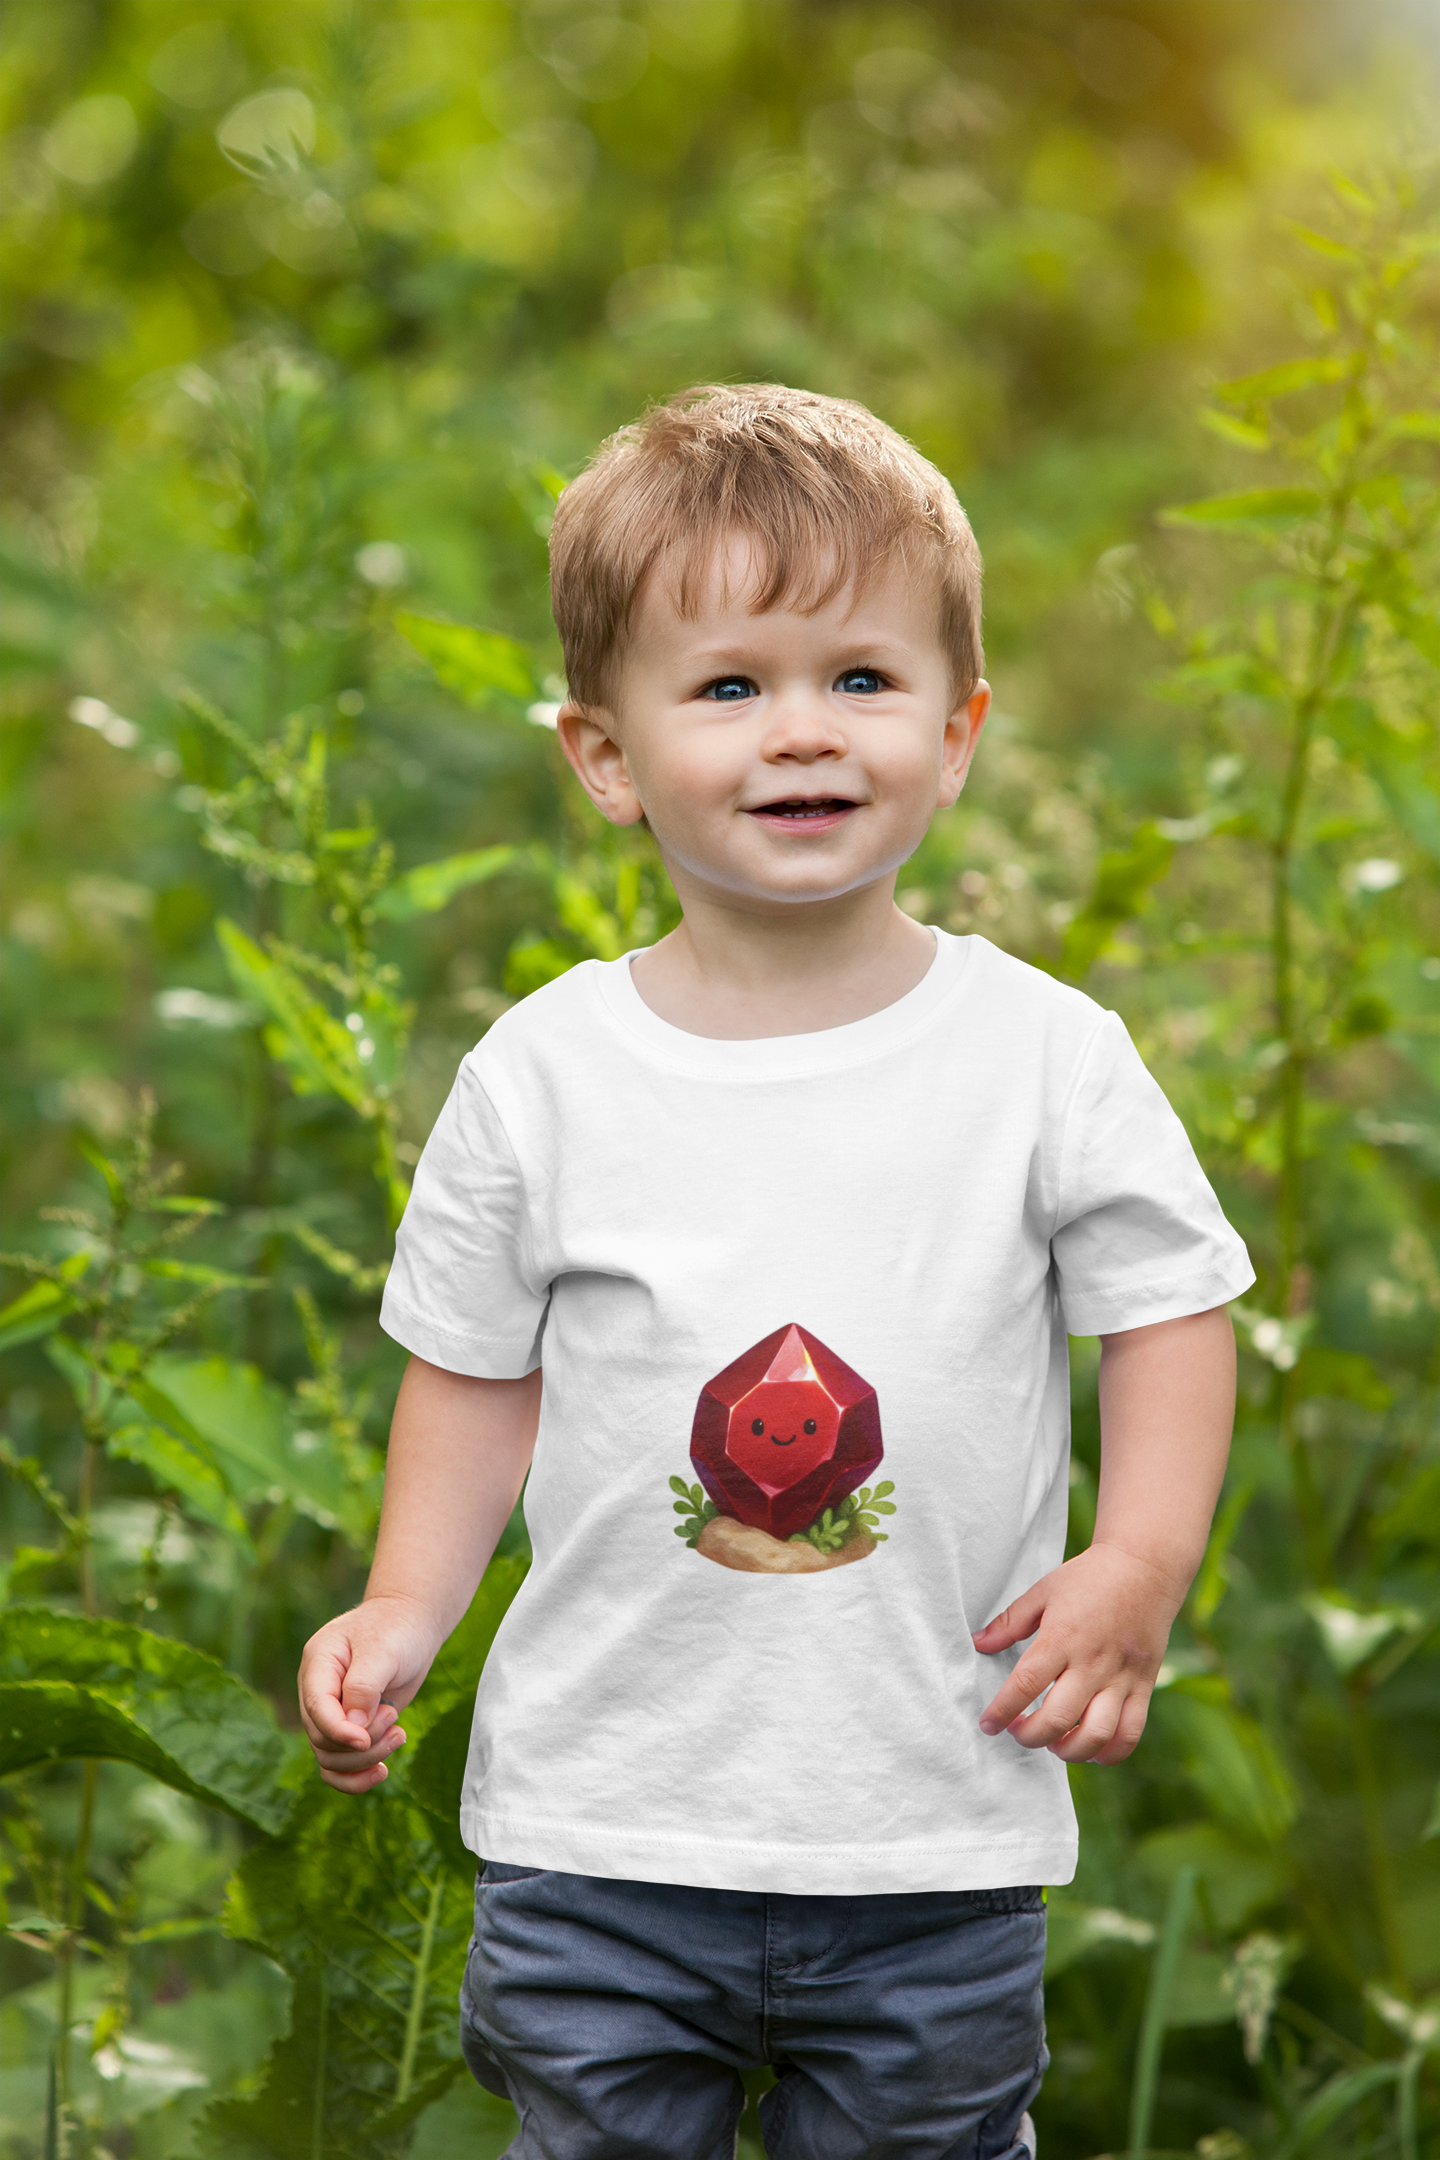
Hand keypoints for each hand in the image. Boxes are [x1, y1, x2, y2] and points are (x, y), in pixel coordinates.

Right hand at [297, 1593, 442, 1793]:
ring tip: (400, 1734)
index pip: (316, 1708)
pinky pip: (339, 1766)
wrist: (410, 1625)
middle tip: (394, 1719)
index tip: (365, 1739)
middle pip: (322, 1740)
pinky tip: (382, 1771)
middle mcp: (317, 1692)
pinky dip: (358, 1776)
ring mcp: (331, 1712)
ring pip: (330, 1758)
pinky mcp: (348, 1727)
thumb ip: (364, 1688)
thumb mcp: (383, 1651)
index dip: (338, 1731)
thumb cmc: (397, 1630)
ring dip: (367, 1758)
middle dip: (362, 1743)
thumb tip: (353, 1730)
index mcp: (318, 1665)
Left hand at [971, 1540, 1185, 1765]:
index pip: (1025, 1685)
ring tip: (1053, 1744)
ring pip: (1096, 1735)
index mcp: (1062, 1636)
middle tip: (1017, 1731)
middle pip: (1057, 1719)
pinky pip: (1130, 1733)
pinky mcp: (1144, 1685)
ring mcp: (1121, 1676)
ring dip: (1068, 1752)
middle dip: (1029, 1737)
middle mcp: (1092, 1661)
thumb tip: (977, 1643)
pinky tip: (1090, 1750)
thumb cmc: (1089, 1577)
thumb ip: (1010, 1622)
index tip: (987, 1724)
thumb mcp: (1043, 1591)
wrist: (1145, 1566)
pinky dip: (1109, 1754)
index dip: (1001, 1711)